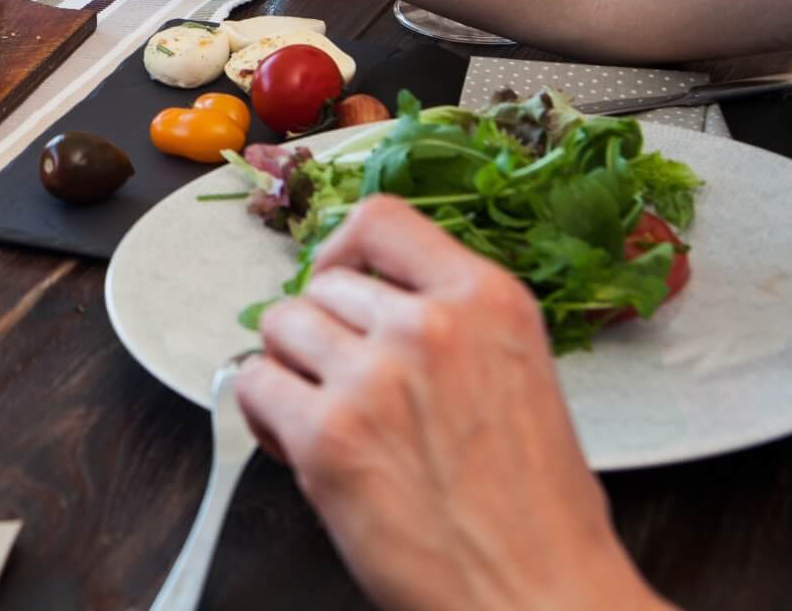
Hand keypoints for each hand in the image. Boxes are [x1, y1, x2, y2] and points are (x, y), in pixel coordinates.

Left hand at [235, 195, 665, 610]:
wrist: (538, 595)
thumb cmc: (539, 514)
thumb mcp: (523, 376)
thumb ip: (455, 327)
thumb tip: (378, 307)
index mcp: (489, 301)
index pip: (382, 219)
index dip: (342, 250)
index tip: (335, 280)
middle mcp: (429, 325)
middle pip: (322, 286)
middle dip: (322, 336)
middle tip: (342, 389)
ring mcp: (374, 376)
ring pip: (279, 327)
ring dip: (289, 370)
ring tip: (323, 419)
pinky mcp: (327, 435)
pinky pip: (252, 383)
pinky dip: (261, 412)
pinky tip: (298, 447)